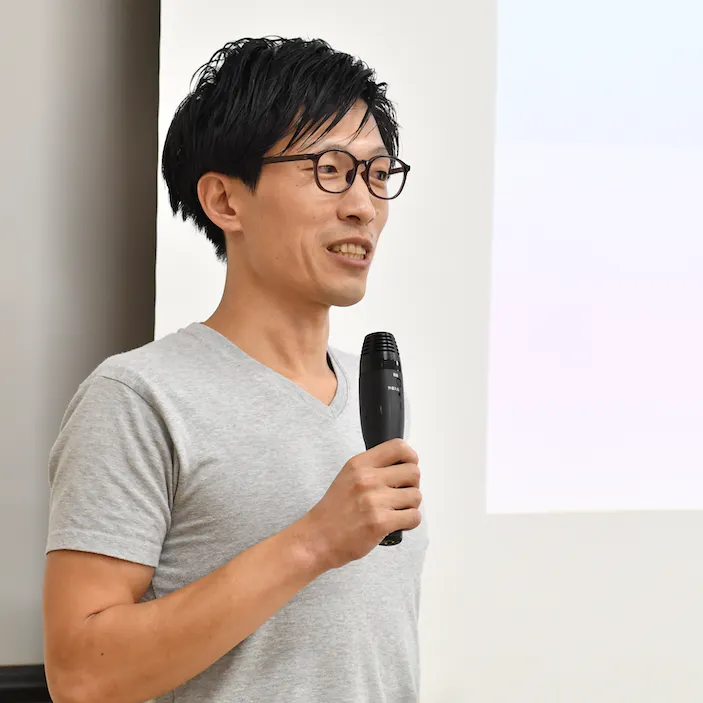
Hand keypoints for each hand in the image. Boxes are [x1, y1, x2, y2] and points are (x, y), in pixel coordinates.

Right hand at [300, 438, 421, 570]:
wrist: (318, 538)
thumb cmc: (335, 510)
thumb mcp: (348, 477)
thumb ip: (372, 468)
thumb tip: (404, 465)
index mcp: (360, 464)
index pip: (398, 447)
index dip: (410, 458)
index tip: (407, 468)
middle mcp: (367, 479)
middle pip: (413, 472)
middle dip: (412, 485)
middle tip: (400, 495)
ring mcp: (374, 501)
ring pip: (416, 496)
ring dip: (410, 506)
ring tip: (395, 511)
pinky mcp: (380, 522)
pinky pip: (414, 517)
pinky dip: (409, 522)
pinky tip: (396, 523)